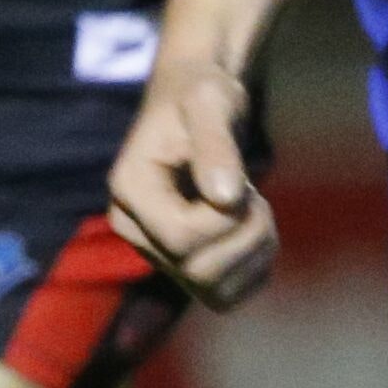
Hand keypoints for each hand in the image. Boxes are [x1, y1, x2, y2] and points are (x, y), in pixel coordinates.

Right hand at [104, 60, 272, 307]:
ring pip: (214, 292)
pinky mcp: (185, 262)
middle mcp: (136, 230)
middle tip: (254, 195)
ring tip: (254, 209)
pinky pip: (228, 295)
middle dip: (245, 236)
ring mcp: (159, 251)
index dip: (226, 219)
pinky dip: (256, 267)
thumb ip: (215, 144)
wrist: (198, 102)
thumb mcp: (210, 101)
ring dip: (254, 253)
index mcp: (130, 192)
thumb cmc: (201, 92)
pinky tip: (257, 228)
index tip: (240, 181)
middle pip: (199, 273)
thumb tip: (225, 198)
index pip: (182, 239)